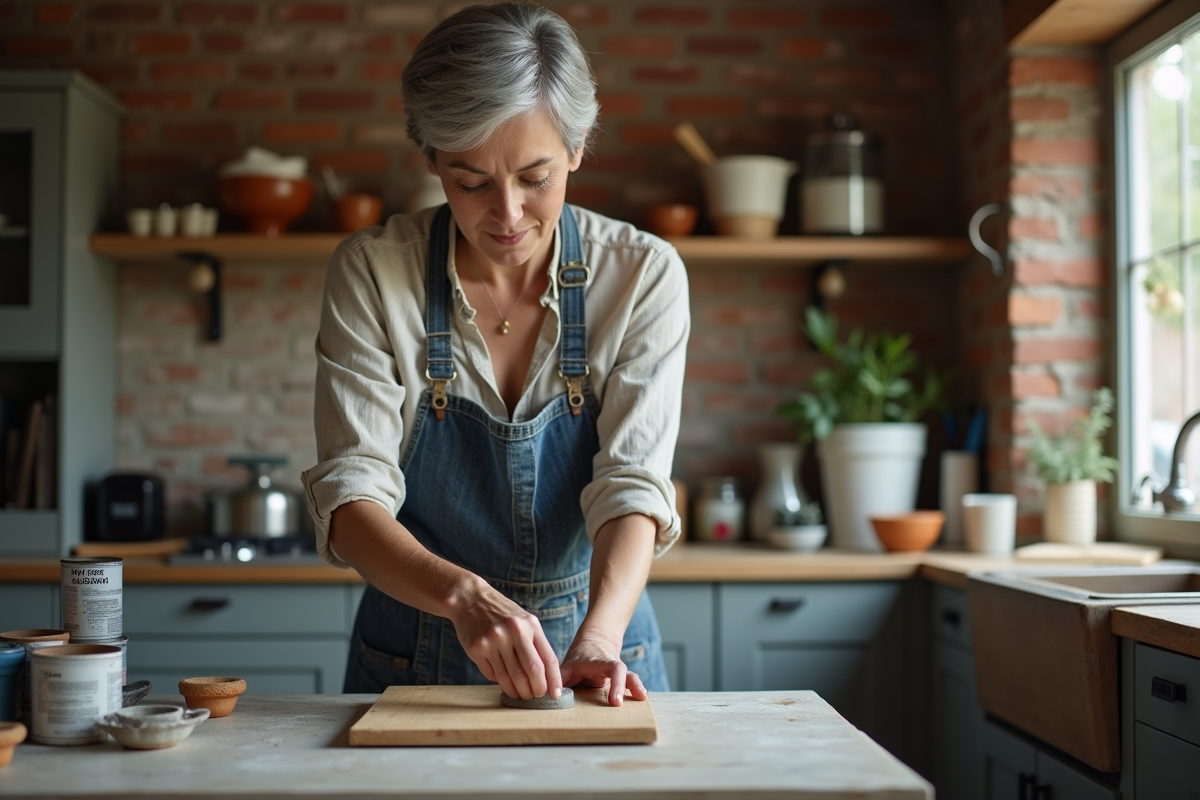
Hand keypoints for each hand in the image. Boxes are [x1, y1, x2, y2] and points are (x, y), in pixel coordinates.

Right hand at [449, 584, 562, 699]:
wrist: (470, 599)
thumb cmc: (501, 614)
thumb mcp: (524, 621)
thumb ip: (535, 644)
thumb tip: (546, 676)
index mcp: (530, 625)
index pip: (548, 658)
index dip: (554, 680)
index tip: (555, 694)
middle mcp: (514, 631)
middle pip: (531, 670)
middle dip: (536, 689)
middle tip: (535, 696)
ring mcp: (494, 640)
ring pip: (510, 677)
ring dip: (517, 691)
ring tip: (521, 694)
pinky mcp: (477, 648)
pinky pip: (492, 674)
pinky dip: (500, 682)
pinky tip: (503, 681)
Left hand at [560, 631, 647, 706]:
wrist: (596, 640)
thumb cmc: (581, 656)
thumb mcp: (568, 664)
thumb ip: (559, 678)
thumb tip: (550, 695)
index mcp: (600, 662)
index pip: (613, 669)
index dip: (616, 684)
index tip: (615, 701)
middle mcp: (612, 666)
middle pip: (623, 673)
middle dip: (625, 686)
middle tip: (621, 704)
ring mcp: (618, 673)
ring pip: (631, 677)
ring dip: (636, 687)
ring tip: (642, 698)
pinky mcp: (621, 680)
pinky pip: (630, 683)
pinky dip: (636, 690)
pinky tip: (640, 698)